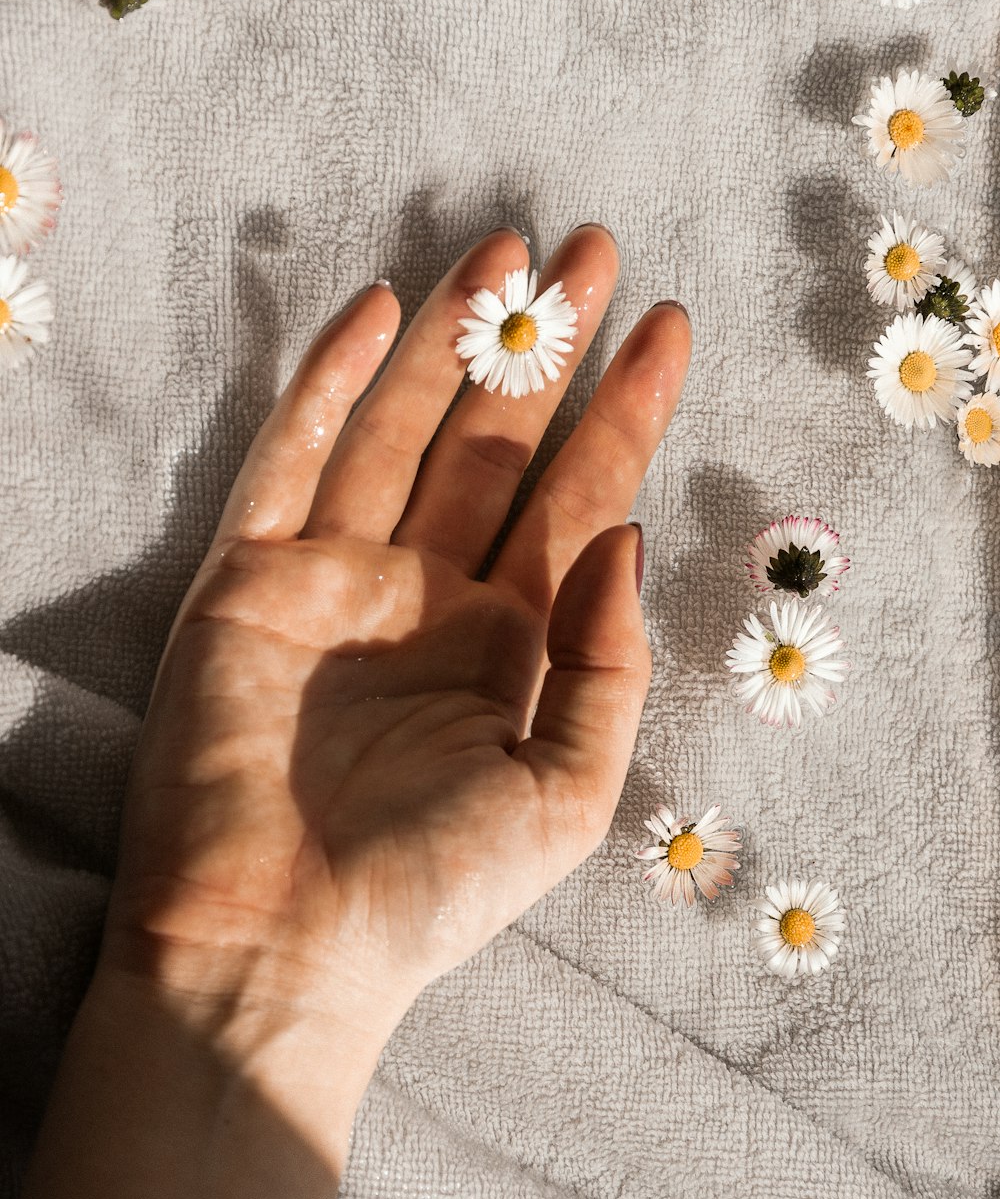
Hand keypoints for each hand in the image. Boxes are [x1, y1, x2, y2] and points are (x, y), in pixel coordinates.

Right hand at [103, 224, 690, 1034]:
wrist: (276, 948)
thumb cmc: (429, 891)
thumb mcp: (566, 796)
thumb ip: (608, 667)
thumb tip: (623, 535)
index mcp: (510, 644)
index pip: (581, 499)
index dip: (628, 416)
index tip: (672, 328)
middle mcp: (428, 595)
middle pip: (498, 443)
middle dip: (546, 350)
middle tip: (594, 252)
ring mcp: (336, 578)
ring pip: (403, 429)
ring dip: (451, 340)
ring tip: (507, 250)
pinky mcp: (248, 579)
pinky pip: (291, 459)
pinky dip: (330, 385)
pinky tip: (381, 310)